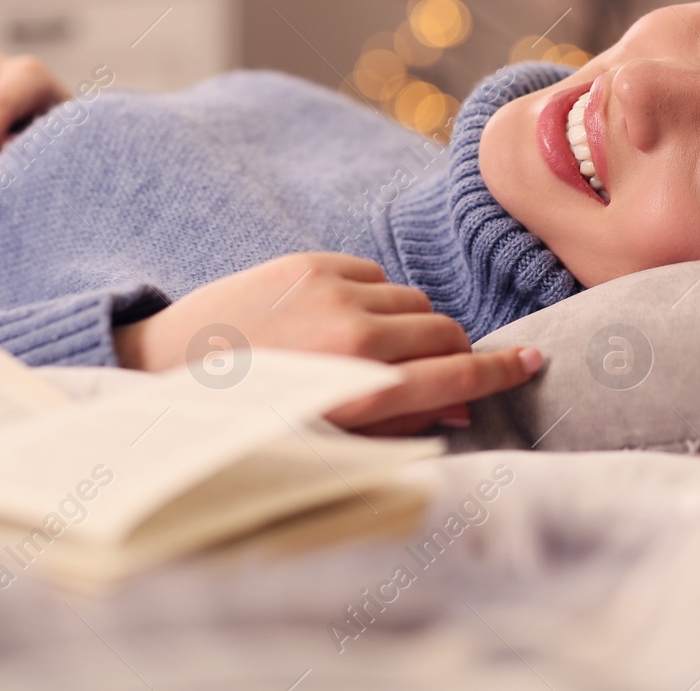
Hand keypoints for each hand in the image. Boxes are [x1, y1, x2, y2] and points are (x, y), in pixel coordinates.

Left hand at [113, 252, 544, 436]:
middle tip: (444, 368)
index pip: (456, 374)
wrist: (166, 368)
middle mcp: (352, 338)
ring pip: (413, 300)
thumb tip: (463, 404)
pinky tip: (341, 321)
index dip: (501, 370)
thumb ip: (400, 421)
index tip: (533, 361)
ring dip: (411, 324)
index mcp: (358, 392)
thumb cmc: (250, 416)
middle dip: (455, 350)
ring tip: (376, 349)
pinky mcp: (310, 262)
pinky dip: (375, 298)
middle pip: (444, 330)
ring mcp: (331, 292)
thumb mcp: (328, 437)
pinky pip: (376, 275)